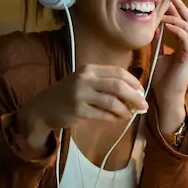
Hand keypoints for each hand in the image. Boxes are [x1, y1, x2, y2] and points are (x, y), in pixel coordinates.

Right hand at [17, 65, 147, 147]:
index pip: (118, 72)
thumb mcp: (85, 82)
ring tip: (130, 114)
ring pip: (112, 101)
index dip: (134, 82)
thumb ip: (105, 84)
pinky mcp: (78, 110)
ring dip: (125, 110)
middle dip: (135, 96)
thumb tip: (134, 94)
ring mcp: (80, 94)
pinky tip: (117, 119)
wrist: (42, 108)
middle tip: (144, 106)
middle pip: (118, 86)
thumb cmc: (68, 95)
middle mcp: (85, 79)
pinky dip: (114, 117)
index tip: (142, 92)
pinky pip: (103, 114)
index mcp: (89, 69)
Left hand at [151, 0, 187, 108]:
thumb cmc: (162, 79)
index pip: (182, 21)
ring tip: (164, 12)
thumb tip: (153, 28)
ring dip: (176, 17)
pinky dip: (177, 29)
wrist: (166, 97)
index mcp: (183, 44)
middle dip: (180, 6)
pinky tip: (166, 25)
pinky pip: (186, 38)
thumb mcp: (157, 55)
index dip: (176, 9)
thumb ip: (158, 42)